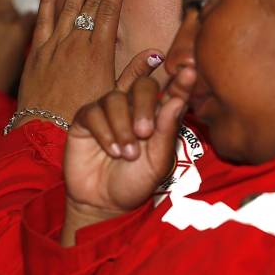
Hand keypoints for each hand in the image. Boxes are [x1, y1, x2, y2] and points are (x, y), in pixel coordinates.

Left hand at [15, 0, 163, 129]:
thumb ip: (135, 74)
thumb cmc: (86, 120)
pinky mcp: (36, 53)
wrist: (44, 136)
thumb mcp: (115, 99)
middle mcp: (75, 44)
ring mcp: (54, 46)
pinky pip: (42, 19)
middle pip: (89, 1)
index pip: (108, 10)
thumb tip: (158, 54)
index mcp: (98, 54)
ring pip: (67, 5)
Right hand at [61, 67, 195, 245]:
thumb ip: (167, 130)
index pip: (171, 90)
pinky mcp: (86, 119)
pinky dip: (104, 132)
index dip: (180, 80)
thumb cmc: (136, 181)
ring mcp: (109, 110)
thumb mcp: (158, 161)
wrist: (105, 202)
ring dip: (122, 126)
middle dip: (144, 105)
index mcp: (158, 115)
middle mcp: (134, 107)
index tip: (189, 71)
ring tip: (127, 153)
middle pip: (142, 84)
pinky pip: (93, 111)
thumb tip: (178, 99)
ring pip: (115, 97)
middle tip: (144, 132)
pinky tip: (111, 151)